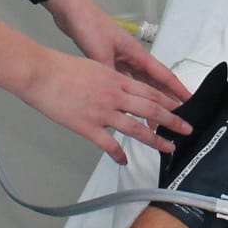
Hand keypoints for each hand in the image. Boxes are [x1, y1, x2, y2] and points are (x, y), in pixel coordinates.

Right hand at [20, 49, 189, 162]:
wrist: (40, 73)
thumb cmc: (61, 68)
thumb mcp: (94, 67)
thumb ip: (109, 79)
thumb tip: (119, 88)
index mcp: (115, 79)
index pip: (149, 91)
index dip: (168, 101)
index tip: (180, 108)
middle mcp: (114, 95)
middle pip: (150, 109)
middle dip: (172, 121)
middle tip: (186, 130)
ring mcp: (101, 112)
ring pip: (135, 128)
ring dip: (155, 139)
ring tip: (168, 148)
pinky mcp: (87, 126)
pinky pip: (108, 144)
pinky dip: (119, 154)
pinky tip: (125, 161)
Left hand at [47, 0, 189, 104]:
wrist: (72, 12)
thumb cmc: (90, 25)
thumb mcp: (101, 53)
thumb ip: (110, 75)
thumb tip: (116, 95)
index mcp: (137, 54)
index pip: (163, 75)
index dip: (178, 89)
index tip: (189, 101)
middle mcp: (133, 57)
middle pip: (155, 82)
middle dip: (167, 99)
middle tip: (175, 115)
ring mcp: (122, 60)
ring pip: (141, 84)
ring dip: (148, 100)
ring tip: (153, 119)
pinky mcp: (109, 61)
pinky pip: (126, 82)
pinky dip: (130, 94)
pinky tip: (130, 104)